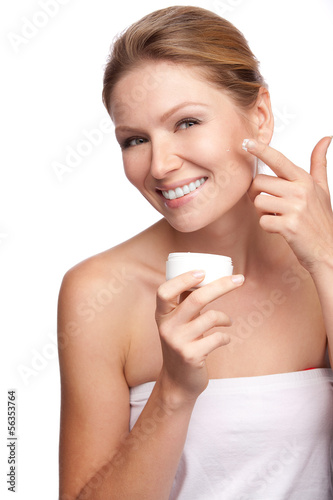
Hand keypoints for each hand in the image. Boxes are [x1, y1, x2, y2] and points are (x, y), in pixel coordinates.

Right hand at [155, 271, 244, 403]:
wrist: (177, 381)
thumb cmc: (182, 344)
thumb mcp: (177, 322)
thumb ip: (184, 301)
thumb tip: (204, 275)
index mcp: (162, 315)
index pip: (165, 291)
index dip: (183, 279)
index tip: (202, 271)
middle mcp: (167, 327)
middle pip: (196, 299)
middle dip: (221, 286)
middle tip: (239, 279)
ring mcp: (178, 342)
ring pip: (210, 317)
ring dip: (225, 318)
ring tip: (228, 321)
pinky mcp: (191, 356)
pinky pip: (217, 338)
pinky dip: (225, 337)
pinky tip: (224, 339)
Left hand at [245, 136, 332, 273]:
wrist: (328, 250)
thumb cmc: (321, 220)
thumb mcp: (322, 189)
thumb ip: (319, 164)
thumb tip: (326, 139)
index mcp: (304, 180)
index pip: (279, 160)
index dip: (261, 150)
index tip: (247, 142)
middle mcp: (300, 191)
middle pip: (259, 182)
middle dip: (258, 194)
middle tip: (269, 204)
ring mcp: (295, 209)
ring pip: (258, 201)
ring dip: (262, 212)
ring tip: (278, 216)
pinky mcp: (289, 226)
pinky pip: (262, 220)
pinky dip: (267, 226)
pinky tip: (280, 228)